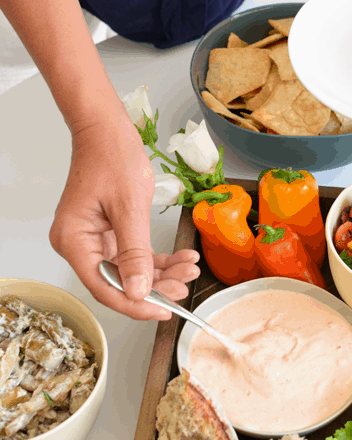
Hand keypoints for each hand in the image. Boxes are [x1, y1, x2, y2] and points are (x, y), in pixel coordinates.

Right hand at [49, 117, 199, 320]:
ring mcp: (92, 239)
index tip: (164, 310)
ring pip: (129, 270)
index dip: (136, 303)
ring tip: (189, 269)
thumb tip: (139, 291)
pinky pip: (133, 255)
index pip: (104, 287)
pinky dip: (157, 259)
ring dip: (161, 273)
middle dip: (156, 286)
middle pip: (117, 281)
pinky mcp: (107, 233)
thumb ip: (134, 253)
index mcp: (74, 241)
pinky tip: (182, 259)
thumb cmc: (112, 156)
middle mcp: (78, 244)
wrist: (107, 128)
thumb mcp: (129, 207)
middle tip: (185, 285)